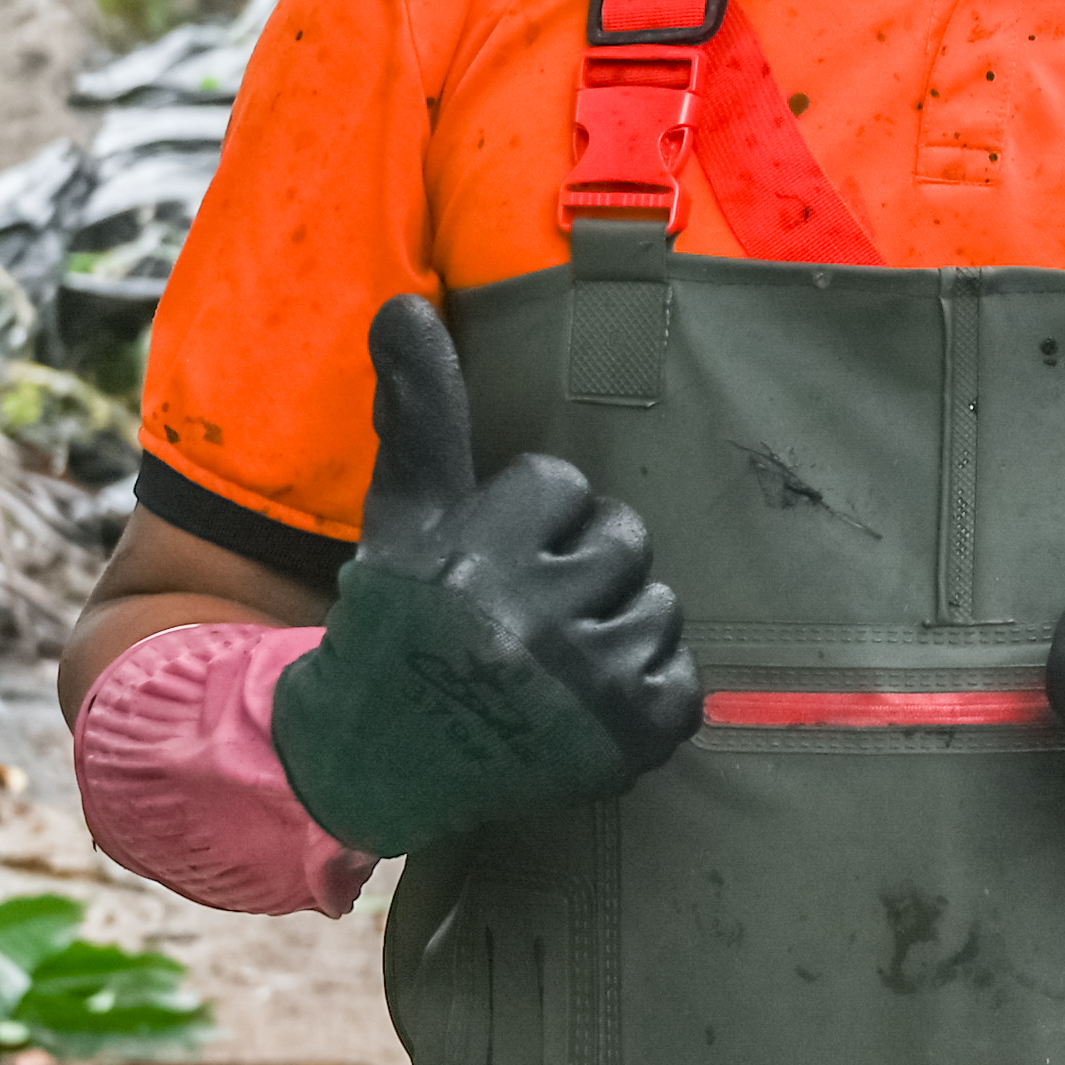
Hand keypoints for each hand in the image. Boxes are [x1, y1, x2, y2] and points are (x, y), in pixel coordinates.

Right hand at [266, 295, 700, 860]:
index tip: (490, 561)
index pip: (562, 484)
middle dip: (582, 566)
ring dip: (616, 626)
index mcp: (477, 560)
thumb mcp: (404, 515)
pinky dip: (647, 686)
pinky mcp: (628, 742)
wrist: (380, 760)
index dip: (528, 520)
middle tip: (528, 610)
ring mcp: (588, 690)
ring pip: (660, 604)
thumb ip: (421, 409)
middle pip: (625, 537)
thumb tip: (406, 305)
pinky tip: (589, 700)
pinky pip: (684, 678)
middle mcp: (534, 624)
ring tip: (555, 658)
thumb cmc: (401, 620)